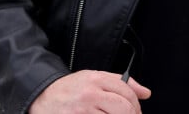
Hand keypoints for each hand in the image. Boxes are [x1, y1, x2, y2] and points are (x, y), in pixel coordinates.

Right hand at [29, 70, 150, 112]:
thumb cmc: (71, 88)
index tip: (137, 111)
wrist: (43, 96)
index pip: (126, 91)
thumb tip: (146, 93)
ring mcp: (82, 111)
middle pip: (123, 108)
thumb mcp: (95, 77)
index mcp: (97, 79)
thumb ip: (121, 82)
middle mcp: (90, 94)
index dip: (136, 104)